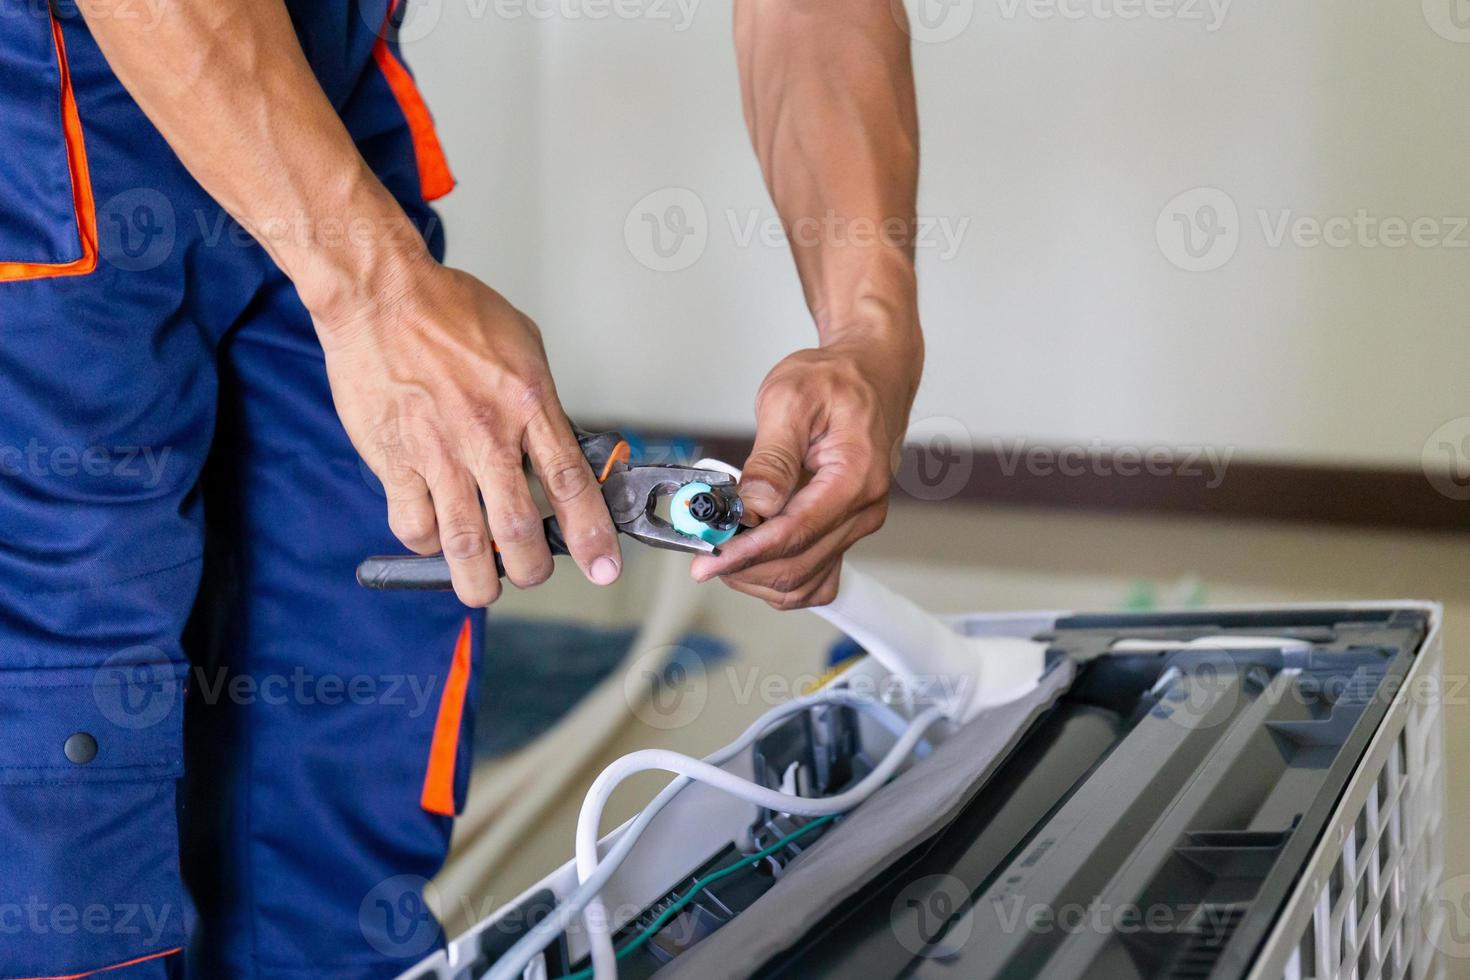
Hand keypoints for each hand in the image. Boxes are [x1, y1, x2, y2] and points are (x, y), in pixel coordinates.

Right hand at [315, 256, 621, 606]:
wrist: (380, 295)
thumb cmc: (449, 312)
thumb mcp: (522, 345)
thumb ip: (543, 401)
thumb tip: (563, 445)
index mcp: (528, 403)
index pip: (570, 484)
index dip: (592, 534)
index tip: (604, 567)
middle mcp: (486, 434)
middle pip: (519, 530)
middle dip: (532, 568)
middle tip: (532, 571)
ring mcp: (438, 451)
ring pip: (464, 542)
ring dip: (479, 577)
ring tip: (484, 583)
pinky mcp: (394, 460)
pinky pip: (414, 524)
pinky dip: (427, 543)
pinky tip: (433, 536)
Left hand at [688, 332, 920, 608]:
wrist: (871, 372)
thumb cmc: (836, 379)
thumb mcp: (791, 398)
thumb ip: (772, 457)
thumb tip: (754, 505)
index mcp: (855, 476)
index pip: (795, 532)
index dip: (746, 552)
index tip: (708, 560)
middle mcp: (863, 509)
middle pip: (798, 565)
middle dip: (744, 564)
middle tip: (704, 548)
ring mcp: (857, 523)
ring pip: (804, 580)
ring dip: (758, 576)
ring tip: (723, 548)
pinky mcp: (847, 529)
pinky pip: (815, 577)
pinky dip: (779, 578)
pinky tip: (752, 559)